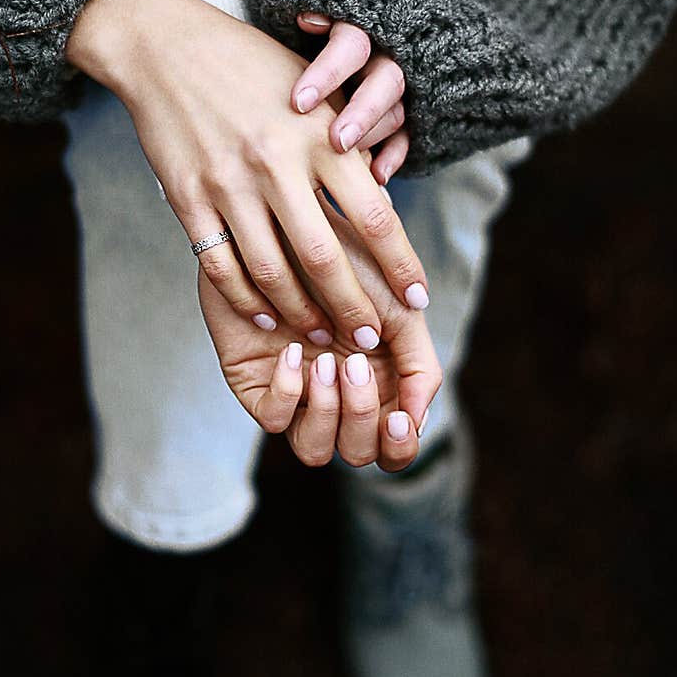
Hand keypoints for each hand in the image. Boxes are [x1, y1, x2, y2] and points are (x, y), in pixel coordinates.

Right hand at [66, 0, 429, 351]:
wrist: (166, 46)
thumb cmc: (251, 67)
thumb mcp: (314, 92)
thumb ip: (348, 146)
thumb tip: (383, 206)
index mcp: (318, 136)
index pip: (375, 216)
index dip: (400, 265)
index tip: (417, 298)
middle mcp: (276, 163)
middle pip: (325, 258)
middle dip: (354, 308)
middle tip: (372, 340)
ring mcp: (228, 184)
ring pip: (272, 272)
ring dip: (302, 314)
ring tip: (324, 337)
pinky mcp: (189, 198)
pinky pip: (222, 266)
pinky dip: (247, 300)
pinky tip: (267, 318)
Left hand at [198, 195, 441, 470]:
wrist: (287, 223)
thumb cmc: (348, 257)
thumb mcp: (397, 306)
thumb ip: (418, 363)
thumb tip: (418, 418)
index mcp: (381, 383)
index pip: (396, 444)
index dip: (400, 444)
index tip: (399, 418)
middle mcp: (340, 396)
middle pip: (360, 452)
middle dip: (360, 417)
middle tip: (354, 366)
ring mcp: (298, 393)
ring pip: (316, 449)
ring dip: (327, 412)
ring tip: (326, 362)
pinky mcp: (258, 384)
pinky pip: (274, 419)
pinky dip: (288, 393)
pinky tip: (291, 350)